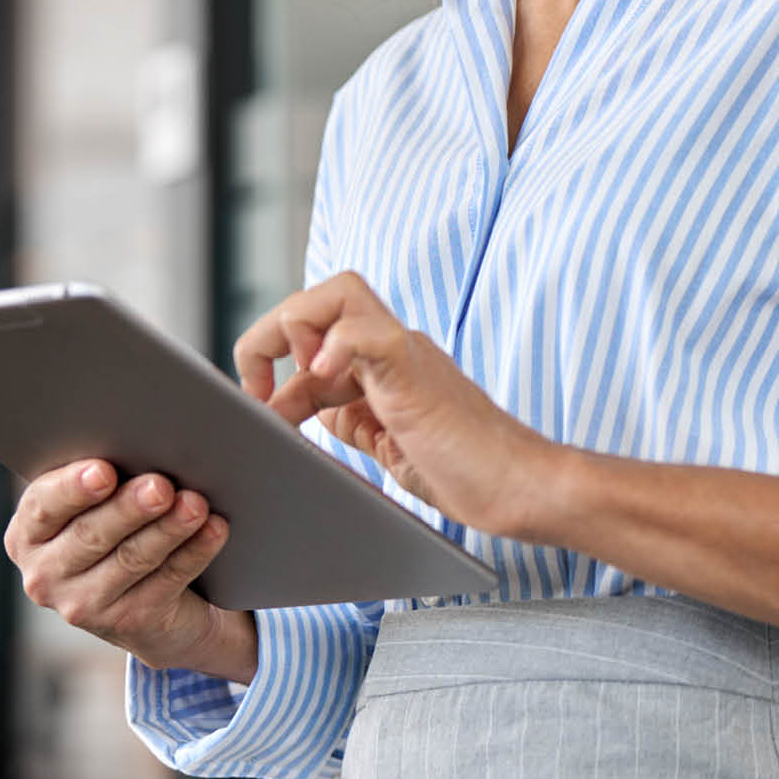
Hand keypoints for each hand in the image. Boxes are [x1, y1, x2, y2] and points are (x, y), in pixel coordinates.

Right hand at [4, 458, 257, 680]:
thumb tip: (148, 438)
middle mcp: (46, 574)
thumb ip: (106, 472)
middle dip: (129, 507)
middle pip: (90, 534)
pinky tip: (213, 530)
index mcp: (29, 534)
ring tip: (196, 503)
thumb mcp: (101, 502)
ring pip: (131, 559)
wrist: (151, 604)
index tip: (103, 470)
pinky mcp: (129, 623)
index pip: (43, 507)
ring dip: (168, 528)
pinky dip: (194, 552)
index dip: (72, 488)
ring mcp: (83, 605)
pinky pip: (166, 581)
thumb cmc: (122, 527)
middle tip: (161, 485)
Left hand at [234, 270, 552, 534]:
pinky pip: (367, 330)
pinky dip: (335, 343)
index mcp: (383, 364)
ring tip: (289, 384)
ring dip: (293, 328)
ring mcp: (406, 353)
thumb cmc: (466, 472)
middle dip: (268, 335)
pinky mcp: (414, 371)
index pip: (310, 336)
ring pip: (338, 293)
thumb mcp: (385, 443)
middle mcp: (392, 348)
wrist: (521, 486)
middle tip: (257, 393)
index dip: (269, 367)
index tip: (258, 414)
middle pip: (319, 296)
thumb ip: (349, 418)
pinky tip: (322, 373)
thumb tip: (296, 410)